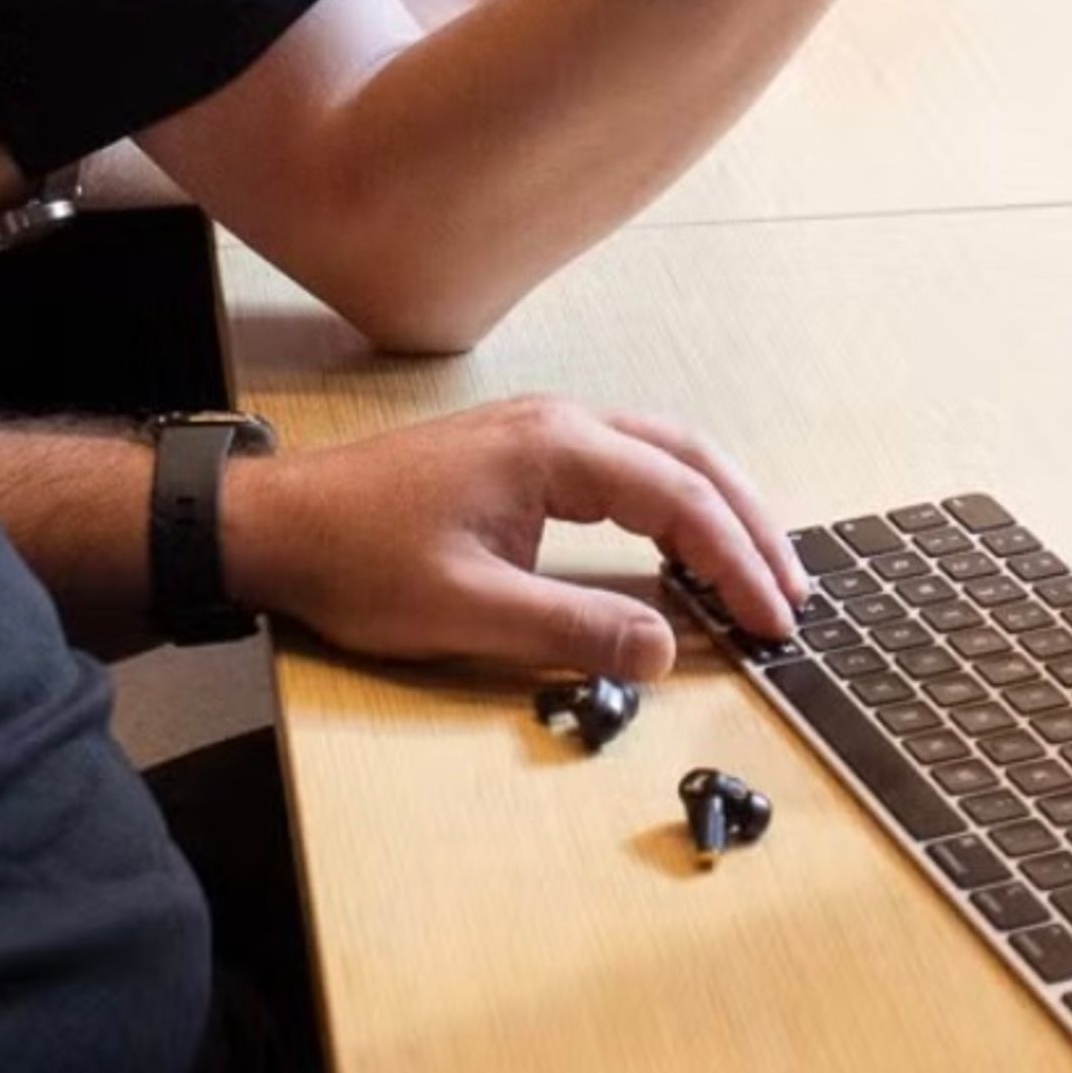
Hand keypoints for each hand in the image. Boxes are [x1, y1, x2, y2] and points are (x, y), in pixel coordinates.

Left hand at [222, 399, 802, 676]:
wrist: (278, 524)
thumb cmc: (359, 561)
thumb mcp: (469, 611)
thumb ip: (573, 629)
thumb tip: (665, 648)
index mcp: (557, 450)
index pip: (682, 500)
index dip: (738, 563)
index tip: (775, 621)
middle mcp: (561, 424)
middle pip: (689, 460)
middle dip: (751, 524)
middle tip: (794, 592)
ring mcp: (541, 432)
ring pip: (662, 455)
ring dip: (717, 508)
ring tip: (758, 571)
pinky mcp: (522, 454)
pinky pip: (626, 465)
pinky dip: (674, 502)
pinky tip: (681, 547)